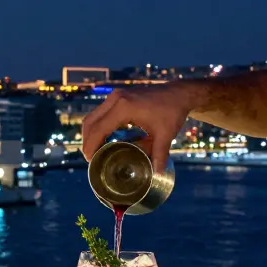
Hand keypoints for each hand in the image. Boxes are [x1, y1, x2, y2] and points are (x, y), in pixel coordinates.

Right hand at [80, 84, 200, 170]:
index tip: (90, 161)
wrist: (179, 93)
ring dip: (90, 133)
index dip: (91, 146)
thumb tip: (156, 173)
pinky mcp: (118, 96)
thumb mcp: (165, 135)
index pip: (99, 129)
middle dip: (87, 141)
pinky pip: (100, 112)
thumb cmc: (173, 111)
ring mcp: (115, 96)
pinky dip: (97, 126)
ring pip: (92, 116)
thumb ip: (159, 154)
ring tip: (94, 150)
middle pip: (90, 122)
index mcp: (124, 107)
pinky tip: (103, 138)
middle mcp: (116, 99)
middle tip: (91, 158)